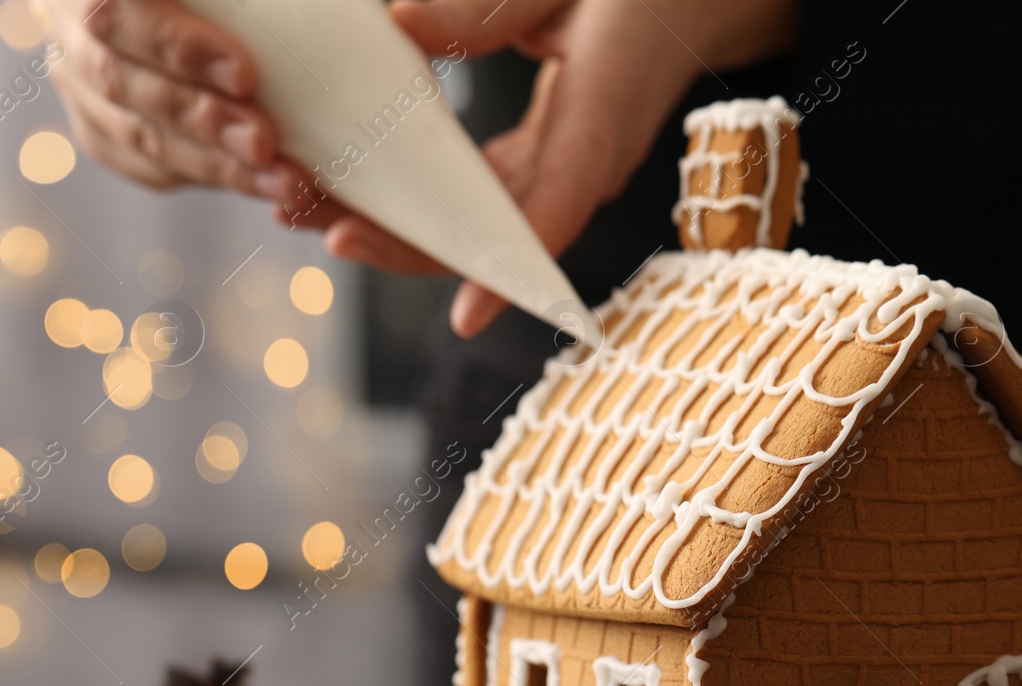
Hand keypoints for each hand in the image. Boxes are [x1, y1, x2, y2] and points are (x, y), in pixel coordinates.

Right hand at [48, 0, 306, 196]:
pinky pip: (145, 165)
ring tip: (285, 184)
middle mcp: (69, 31)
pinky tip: (260, 186)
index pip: (114, 13)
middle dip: (203, 120)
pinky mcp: (99, 130)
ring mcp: (78, 84)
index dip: (177, 48)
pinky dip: (204, 176)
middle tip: (266, 143)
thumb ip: (237, 2)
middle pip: (123, 84)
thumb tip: (305, 15)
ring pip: (136, 136)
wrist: (178, 8)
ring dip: (217, 166)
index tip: (245, 77)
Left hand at [285, 0, 797, 337]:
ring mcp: (573, 168)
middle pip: (503, 233)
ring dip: (410, 228)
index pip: (559, 205)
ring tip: (323, 213)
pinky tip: (367, 190)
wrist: (698, 3)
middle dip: (417, 246)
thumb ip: (488, 7)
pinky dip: (431, 202)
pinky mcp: (556, 161)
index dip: (512, 268)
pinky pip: (491, 199)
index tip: (466, 317)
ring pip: (489, 224)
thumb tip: (401, 25)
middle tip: (331, 234)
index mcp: (602, 115)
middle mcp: (590, 160)